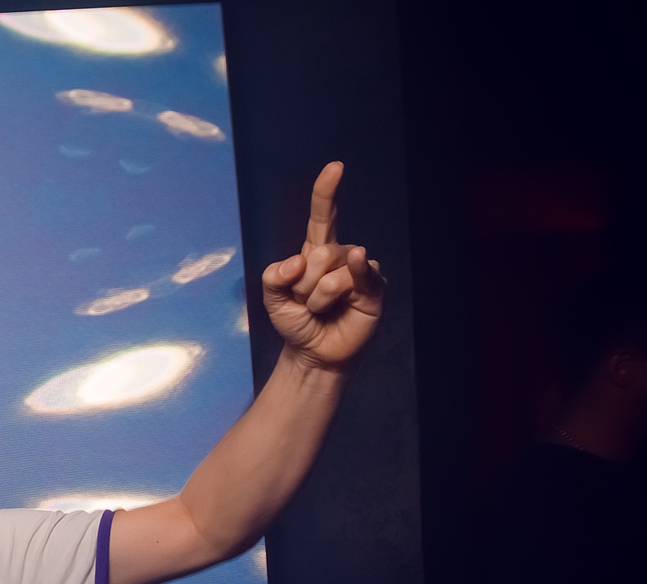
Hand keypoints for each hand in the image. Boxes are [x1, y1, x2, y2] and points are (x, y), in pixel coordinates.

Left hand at [260, 161, 385, 370]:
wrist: (314, 353)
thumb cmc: (297, 323)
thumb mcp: (273, 300)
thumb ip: (272, 278)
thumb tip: (296, 262)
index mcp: (314, 253)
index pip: (322, 217)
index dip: (327, 192)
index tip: (335, 167)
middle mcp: (339, 255)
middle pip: (318, 253)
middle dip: (302, 285)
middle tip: (305, 303)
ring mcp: (358, 269)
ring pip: (332, 272)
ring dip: (317, 298)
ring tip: (320, 310)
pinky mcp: (373, 287)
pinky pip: (359, 273)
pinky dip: (353, 272)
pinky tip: (356, 268)